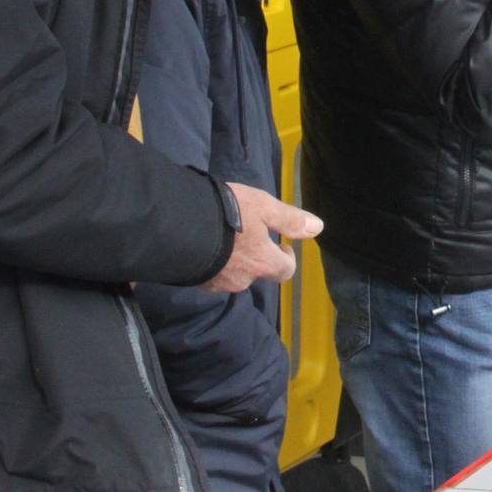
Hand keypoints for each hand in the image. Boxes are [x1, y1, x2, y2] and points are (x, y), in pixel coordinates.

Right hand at [201, 184, 322, 293]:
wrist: (173, 226)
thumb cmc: (225, 214)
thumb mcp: (262, 207)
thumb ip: (289, 220)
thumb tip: (319, 228)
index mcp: (262, 263)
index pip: (285, 271)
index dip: (287, 259)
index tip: (281, 244)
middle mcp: (242, 279)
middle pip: (257, 273)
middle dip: (256, 257)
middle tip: (247, 235)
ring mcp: (216, 284)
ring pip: (233, 274)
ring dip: (233, 260)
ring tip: (222, 238)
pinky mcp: (194, 282)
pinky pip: (210, 275)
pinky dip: (213, 263)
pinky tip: (203, 246)